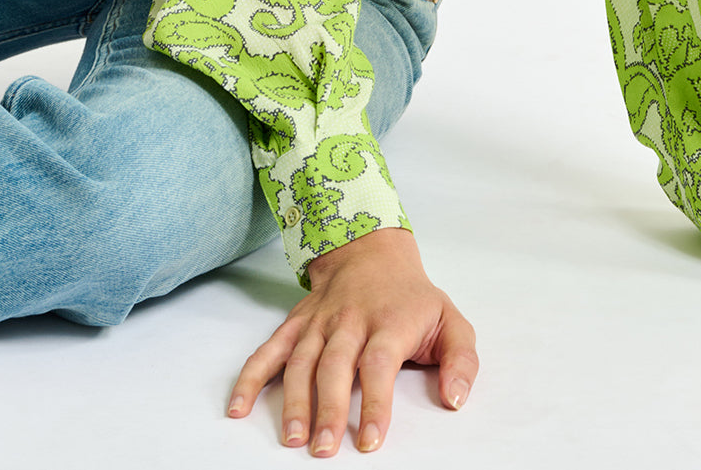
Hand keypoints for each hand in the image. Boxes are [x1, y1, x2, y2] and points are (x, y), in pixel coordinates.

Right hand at [227, 226, 477, 456]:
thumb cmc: (414, 298)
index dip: (374, 403)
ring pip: (301, 360)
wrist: (372, 251)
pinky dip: (251, 377)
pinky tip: (238, 407)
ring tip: (291, 438)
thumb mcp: (451, 321)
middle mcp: (350, 321)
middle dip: (328, 409)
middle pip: (334, 365)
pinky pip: (269, 350)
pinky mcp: (296, 323)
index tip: (370, 441)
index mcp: (389, 323)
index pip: (378, 364)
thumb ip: (461, 361)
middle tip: (323, 449)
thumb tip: (456, 399)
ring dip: (293, 400)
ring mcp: (319, 322)